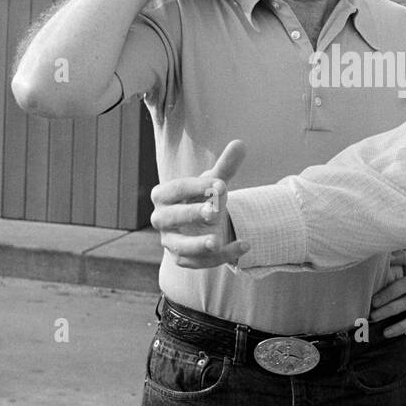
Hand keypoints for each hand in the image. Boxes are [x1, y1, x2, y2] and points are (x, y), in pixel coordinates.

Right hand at [149, 140, 248, 267]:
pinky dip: (222, 256)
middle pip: (171, 218)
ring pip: (179, 247)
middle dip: (191, 214)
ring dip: (197, 245)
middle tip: (213, 211)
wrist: (200, 224)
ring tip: (216, 240)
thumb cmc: (203, 197)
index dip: (197, 186)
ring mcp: (170, 242)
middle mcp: (161, 219)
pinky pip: (200, 262)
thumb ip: (225, 166)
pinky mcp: (183, 260)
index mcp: (163, 195)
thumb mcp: (213, 182)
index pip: (175, 189)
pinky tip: (244, 245)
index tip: (222, 184)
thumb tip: (240, 143)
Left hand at [369, 247, 405, 339]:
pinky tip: (386, 332)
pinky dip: (398, 327)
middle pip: (405, 283)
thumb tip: (354, 276)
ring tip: (373, 318)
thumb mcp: (392, 289)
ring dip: (388, 310)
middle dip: (387, 292)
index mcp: (405, 277)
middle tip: (372, 302)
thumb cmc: (400, 302)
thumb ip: (379, 280)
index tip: (386, 257)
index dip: (399, 256)